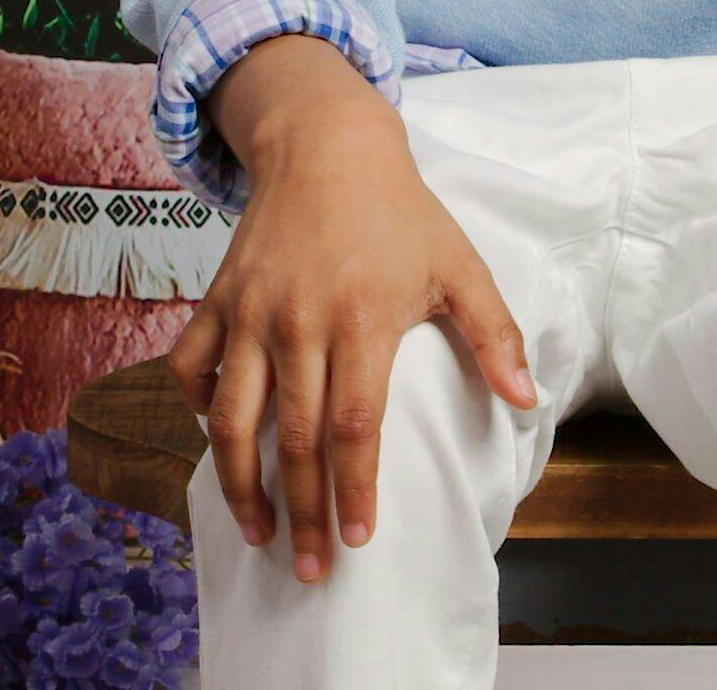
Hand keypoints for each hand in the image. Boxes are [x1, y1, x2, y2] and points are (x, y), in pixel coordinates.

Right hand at [168, 36, 534, 585]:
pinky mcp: (216, 301)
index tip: (360, 539)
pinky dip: (194, 411)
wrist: (328, 147)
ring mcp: (249, 314)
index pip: (354, 426)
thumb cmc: (403, 212)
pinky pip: (190, 369)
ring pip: (230, 419)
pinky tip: (214, 444)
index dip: (355, 488)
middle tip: (310, 569)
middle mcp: (298, 323)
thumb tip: (526, 399)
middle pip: (294, 439)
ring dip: (240, 484)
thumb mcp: (460, 265)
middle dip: (301, 512)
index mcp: (362, 320)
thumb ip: (494, 333)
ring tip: (257, 532)